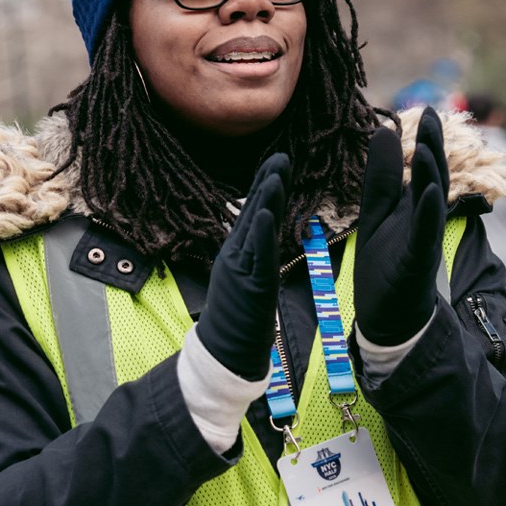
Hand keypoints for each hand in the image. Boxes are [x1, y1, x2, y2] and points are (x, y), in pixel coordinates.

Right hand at [196, 154, 290, 380]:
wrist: (224, 350)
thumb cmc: (237, 317)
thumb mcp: (246, 277)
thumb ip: (252, 253)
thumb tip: (260, 231)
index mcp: (239, 252)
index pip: (254, 213)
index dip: (265, 187)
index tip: (277, 162)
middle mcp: (238, 254)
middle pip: (254, 212)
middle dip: (268, 183)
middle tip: (281, 156)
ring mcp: (242, 267)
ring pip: (255, 227)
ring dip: (266, 199)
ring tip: (275, 172)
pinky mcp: (250, 284)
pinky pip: (257, 255)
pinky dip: (260, 233)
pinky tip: (263, 213)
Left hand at [354, 107, 446, 346]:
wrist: (388, 319)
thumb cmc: (385, 267)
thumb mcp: (377, 213)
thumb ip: (381, 177)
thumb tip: (381, 130)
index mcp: (414, 206)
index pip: (422, 168)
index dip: (424, 140)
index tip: (426, 110)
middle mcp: (424, 219)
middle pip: (432, 177)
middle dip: (433, 147)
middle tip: (434, 115)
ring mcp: (424, 240)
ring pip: (433, 202)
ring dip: (431, 174)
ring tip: (428, 146)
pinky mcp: (418, 262)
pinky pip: (426, 234)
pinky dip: (430, 212)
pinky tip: (431, 192)